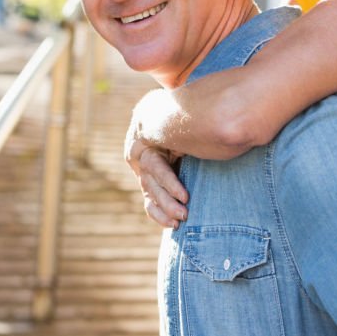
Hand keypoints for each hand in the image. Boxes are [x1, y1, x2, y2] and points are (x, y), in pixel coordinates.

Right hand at [125, 110, 187, 228]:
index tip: (185, 196)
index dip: (169, 183)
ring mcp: (142, 170)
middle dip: (167, 201)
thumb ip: (181, 125)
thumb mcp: (175, 116)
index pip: (154, 167)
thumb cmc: (176, 112)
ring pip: (149, 194)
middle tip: (185, 213)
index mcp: (142, 139)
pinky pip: (149, 201)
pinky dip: (159, 213)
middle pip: (151, 183)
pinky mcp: (149, 181)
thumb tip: (198, 121)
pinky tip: (170, 225)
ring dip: (164, 209)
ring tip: (180, 221)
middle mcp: (138, 157)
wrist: (165, 111)